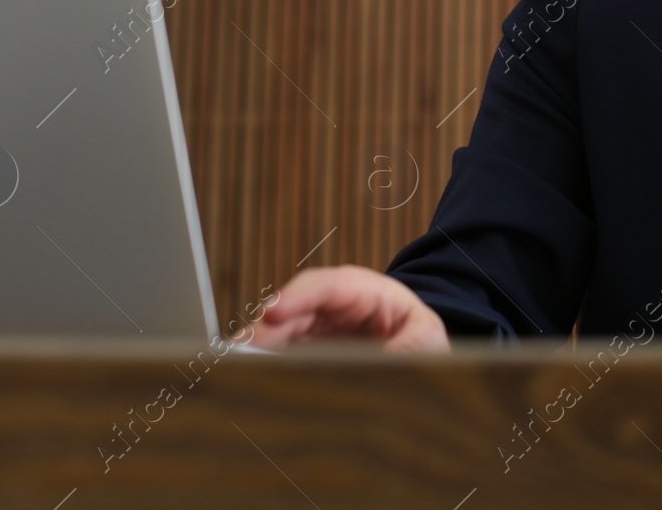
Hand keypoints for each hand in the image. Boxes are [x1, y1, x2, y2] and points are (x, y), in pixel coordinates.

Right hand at [247, 264, 449, 352]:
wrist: (416, 347)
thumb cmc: (419, 333)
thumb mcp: (425, 336)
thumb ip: (407, 348)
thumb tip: (383, 363)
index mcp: (364, 290)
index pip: (328, 287)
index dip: (298, 298)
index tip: (273, 313)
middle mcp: (333, 304)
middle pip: (294, 309)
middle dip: (268, 327)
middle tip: (244, 348)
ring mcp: (316, 325)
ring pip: (280, 330)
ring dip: (258, 346)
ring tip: (237, 363)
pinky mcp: (306, 348)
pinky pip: (280, 351)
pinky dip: (263, 361)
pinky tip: (247, 374)